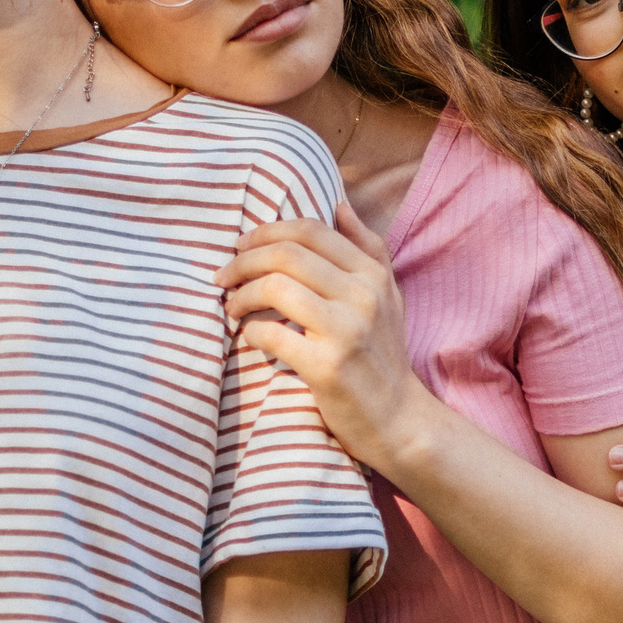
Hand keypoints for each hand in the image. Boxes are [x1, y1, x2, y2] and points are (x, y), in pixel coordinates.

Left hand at [216, 200, 426, 468]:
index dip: (266, 231)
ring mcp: (347, 330)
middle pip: (287, 254)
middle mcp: (363, 295)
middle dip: (243, 260)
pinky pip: (271, 334)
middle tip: (223, 277)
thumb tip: (338, 203)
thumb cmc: (384, 354)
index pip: (310, 231)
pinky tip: (249, 337)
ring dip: (241, 295)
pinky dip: (250, 332)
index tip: (241, 247)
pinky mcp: (327, 366)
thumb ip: (367, 246)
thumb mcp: (387, 295)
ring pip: (275, 287)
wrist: (399, 418)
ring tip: (232, 307)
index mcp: (373, 273)